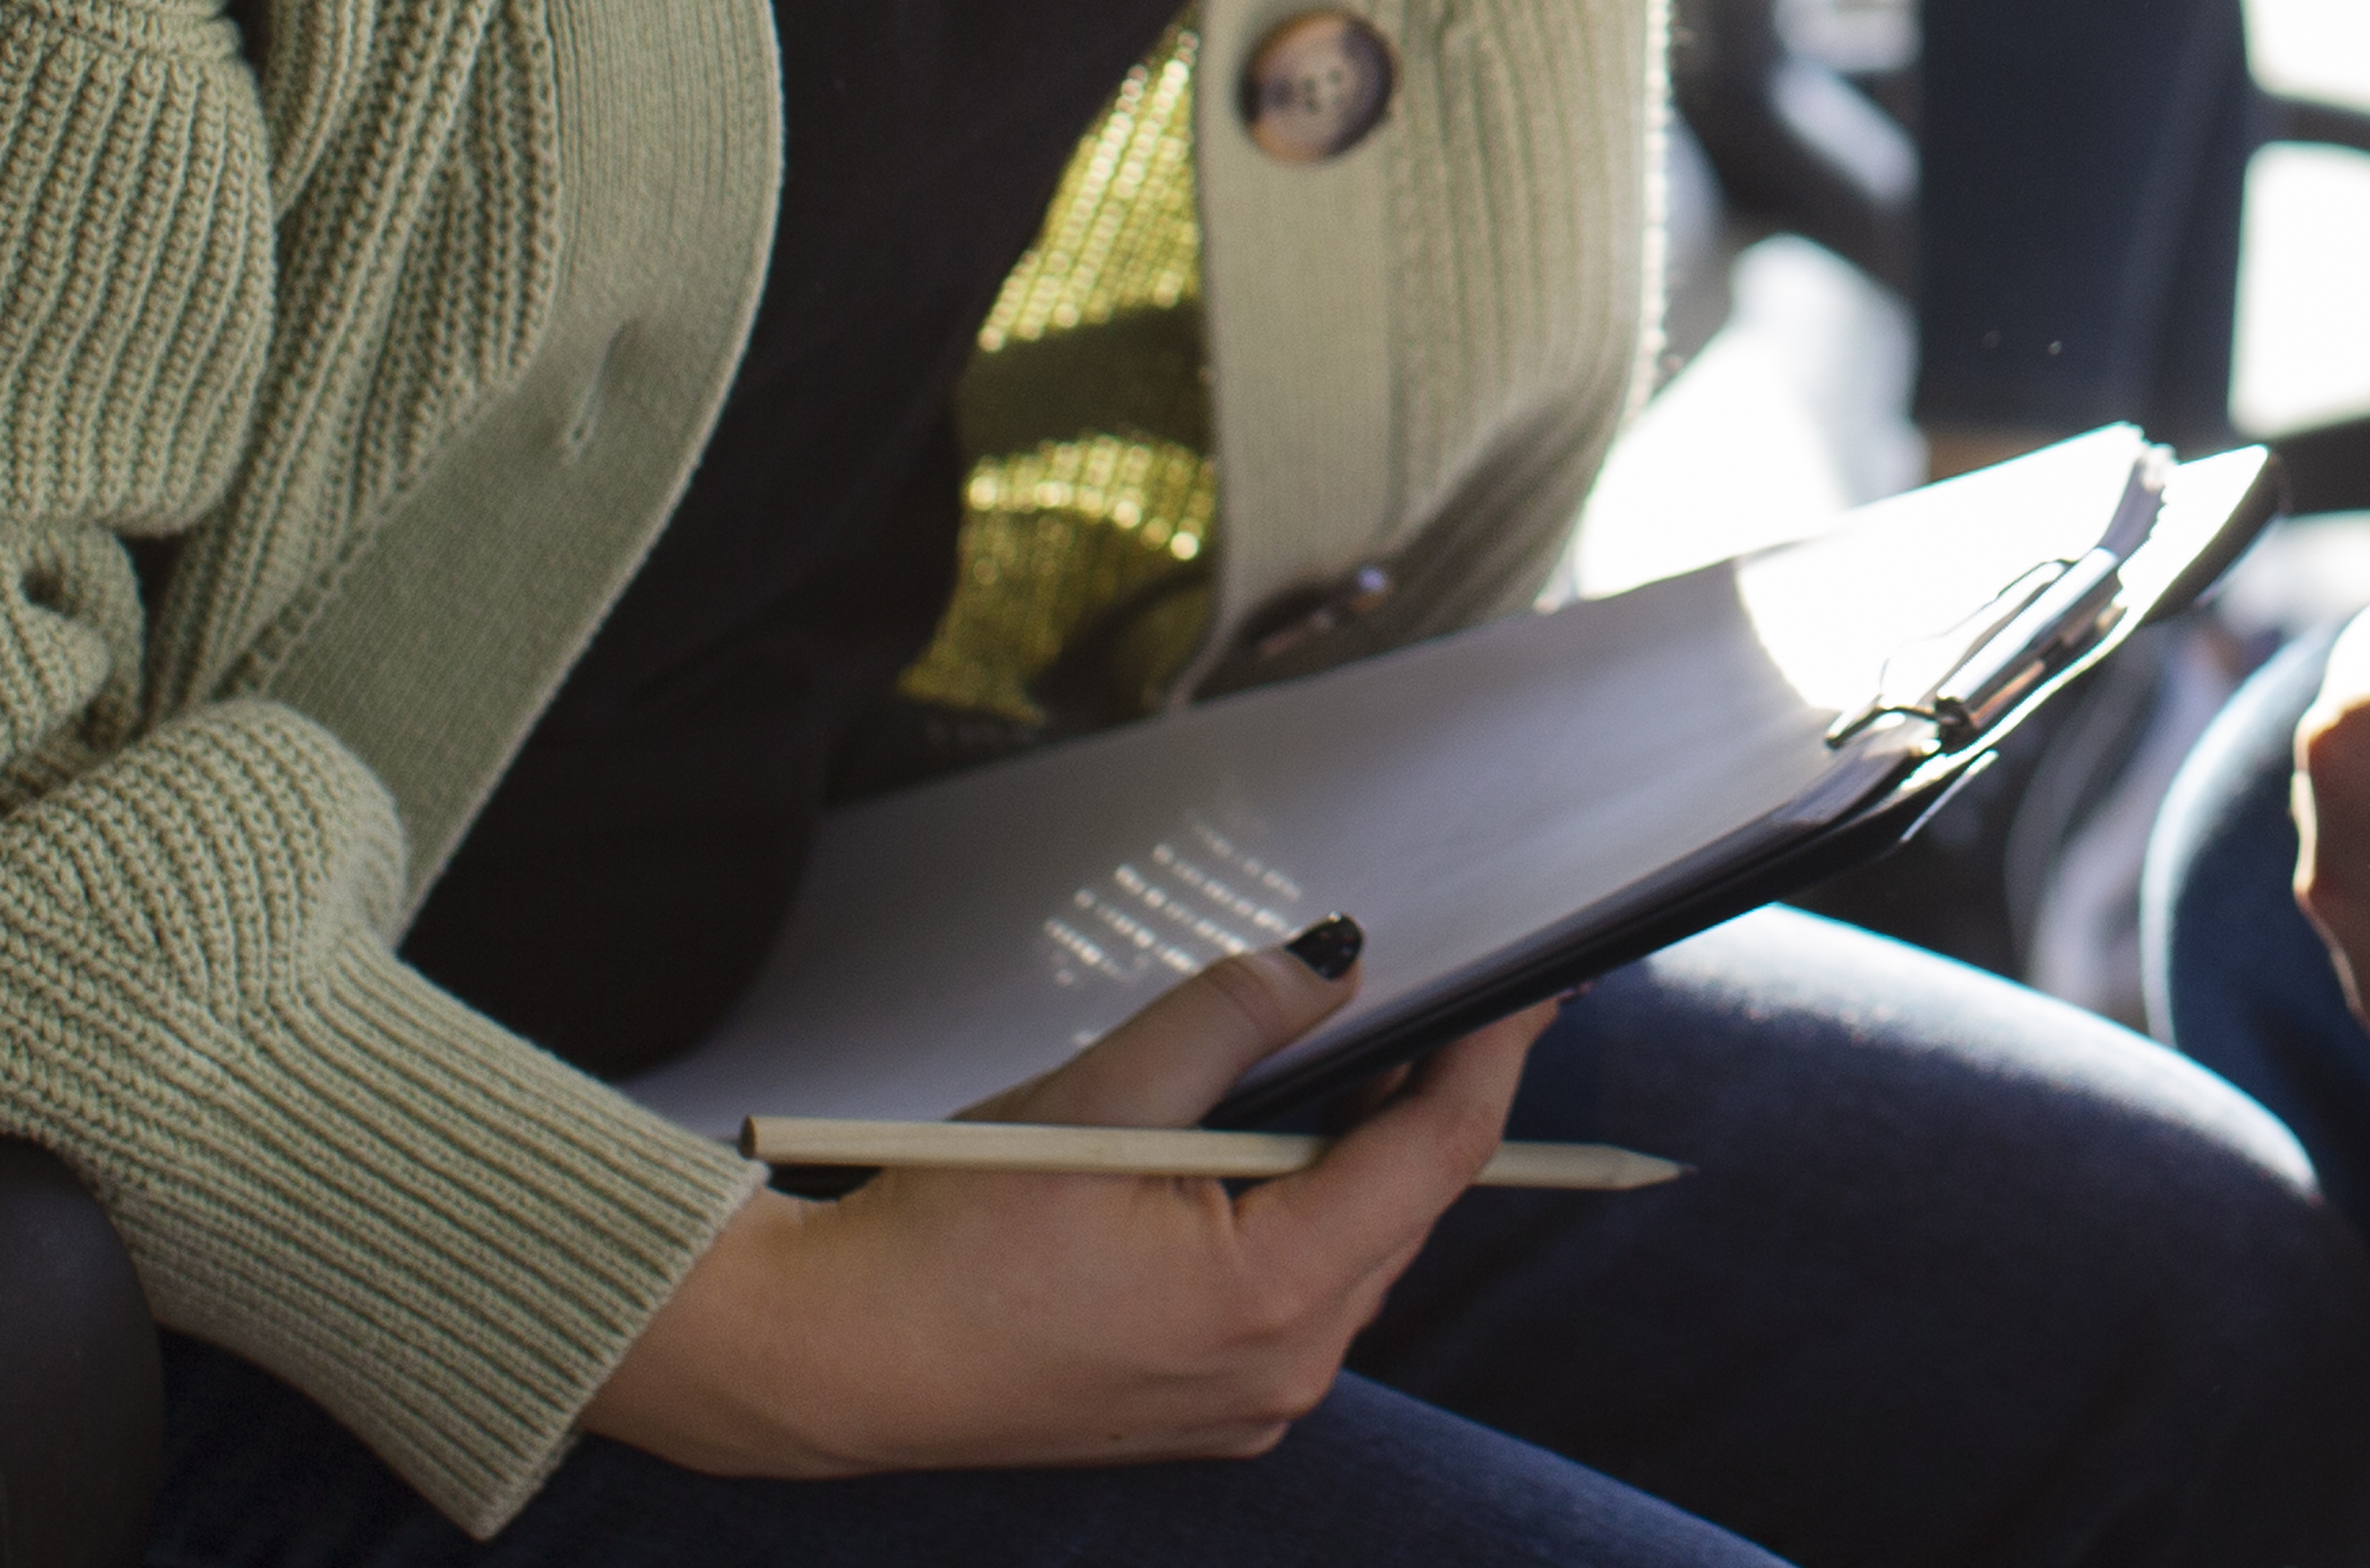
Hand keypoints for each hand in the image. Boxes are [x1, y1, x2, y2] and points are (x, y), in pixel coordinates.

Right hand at [576, 943, 1549, 1475]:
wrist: (832, 1360)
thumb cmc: (944, 1236)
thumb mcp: (1096, 1097)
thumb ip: (1231, 1019)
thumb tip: (1336, 963)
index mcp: (1270, 1300)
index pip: (1438, 1154)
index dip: (1493, 1054)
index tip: (1537, 982)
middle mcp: (1280, 1372)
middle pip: (1403, 1202)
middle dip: (1419, 1093)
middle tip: (1429, 991)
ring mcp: (1246, 1403)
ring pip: (1353, 1246)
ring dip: (1350, 1152)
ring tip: (1335, 1056)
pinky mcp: (1206, 1406)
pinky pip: (1296, 1289)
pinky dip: (1297, 1209)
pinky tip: (1259, 1145)